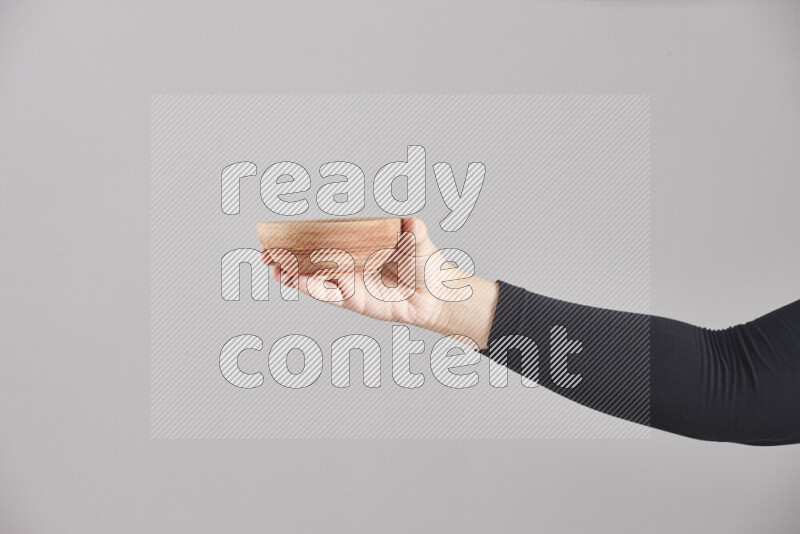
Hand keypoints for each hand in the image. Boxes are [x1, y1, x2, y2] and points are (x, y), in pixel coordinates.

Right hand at [261, 217, 498, 348]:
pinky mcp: (352, 300)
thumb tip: (412, 221)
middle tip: (265, 253)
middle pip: (311, 259)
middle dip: (287, 257)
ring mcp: (349, 281)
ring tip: (273, 268)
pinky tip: (295, 282)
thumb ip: (414, 231)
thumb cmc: (425, 264)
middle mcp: (349, 262)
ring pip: (314, 277)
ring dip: (293, 274)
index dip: (302, 237)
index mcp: (358, 244)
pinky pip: (327, 294)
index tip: (280, 233)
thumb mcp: (419, 242)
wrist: (435, 295)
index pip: (325, 238)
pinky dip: (311, 287)